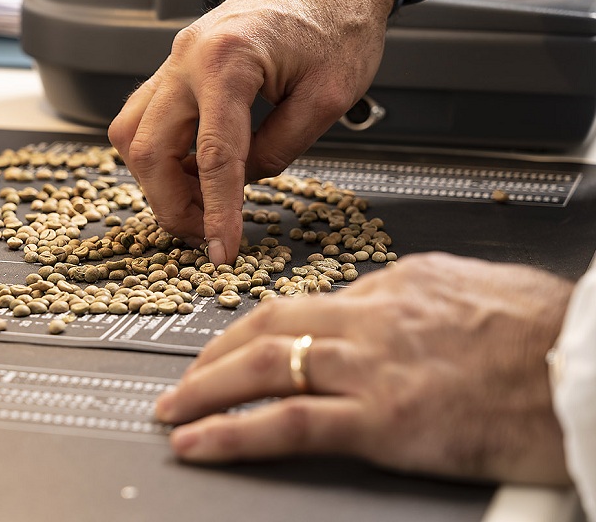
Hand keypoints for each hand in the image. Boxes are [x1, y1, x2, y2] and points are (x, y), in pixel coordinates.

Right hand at [108, 0, 401, 263]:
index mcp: (227, 62)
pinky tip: (191, 168)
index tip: (223, 251)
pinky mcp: (177, 67)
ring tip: (200, 202)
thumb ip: (279, 150)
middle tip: (207, 233)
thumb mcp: (327, 98)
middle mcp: (187, 58)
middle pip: (150, 149)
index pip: (213, 157)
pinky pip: (143, 117)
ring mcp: (175, 60)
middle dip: (173, 204)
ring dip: (158, 180)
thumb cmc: (338, 22)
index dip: (217, 213)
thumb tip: (241, 184)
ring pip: (132, 134)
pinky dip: (160, 153)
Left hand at [155, 252, 573, 484]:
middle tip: (185, 378)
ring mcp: (371, 367)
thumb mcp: (468, 289)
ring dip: (207, 390)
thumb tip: (372, 308)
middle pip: (267, 326)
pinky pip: (287, 423)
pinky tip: (201, 442)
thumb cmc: (544, 330)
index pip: (303, 305)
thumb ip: (409, 298)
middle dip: (215, 353)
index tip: (234, 347)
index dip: (256, 329)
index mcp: (392, 286)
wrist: (586, 363)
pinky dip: (233, 432)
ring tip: (174, 411)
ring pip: (264, 367)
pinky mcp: (382, 420)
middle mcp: (370, 318)